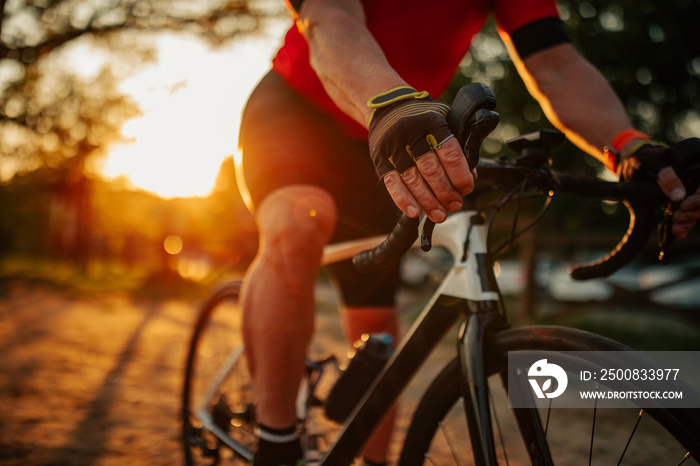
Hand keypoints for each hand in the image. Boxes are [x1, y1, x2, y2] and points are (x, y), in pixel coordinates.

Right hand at [367, 87, 474, 222]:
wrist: (387, 107)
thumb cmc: (421, 116)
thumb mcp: (444, 120)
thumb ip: (457, 145)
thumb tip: (470, 175)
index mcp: (432, 122)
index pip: (450, 154)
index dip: (460, 175)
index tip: (466, 188)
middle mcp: (412, 134)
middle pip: (431, 170)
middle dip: (445, 192)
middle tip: (455, 205)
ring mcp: (394, 147)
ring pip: (413, 180)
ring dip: (428, 201)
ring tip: (439, 214)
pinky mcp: (380, 158)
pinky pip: (392, 182)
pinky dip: (403, 199)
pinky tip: (414, 212)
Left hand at [620, 143, 699, 238]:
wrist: (628, 165)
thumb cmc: (642, 157)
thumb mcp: (652, 162)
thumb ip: (666, 175)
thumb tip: (680, 196)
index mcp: (693, 169)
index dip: (698, 198)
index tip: (684, 206)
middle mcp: (691, 182)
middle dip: (692, 213)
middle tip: (676, 218)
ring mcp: (684, 193)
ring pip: (694, 211)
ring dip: (688, 222)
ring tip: (675, 229)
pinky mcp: (675, 203)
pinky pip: (684, 216)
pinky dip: (683, 226)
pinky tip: (678, 233)